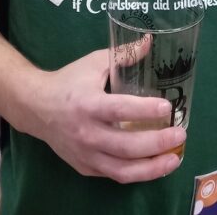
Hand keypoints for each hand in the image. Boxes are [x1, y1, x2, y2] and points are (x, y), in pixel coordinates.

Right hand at [28, 49, 184, 183]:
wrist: (36, 107)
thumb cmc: (69, 81)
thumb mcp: (93, 63)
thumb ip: (122, 55)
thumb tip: (148, 42)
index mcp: (88, 104)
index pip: (120, 110)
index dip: (144, 111)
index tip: (167, 108)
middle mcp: (87, 134)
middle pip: (126, 146)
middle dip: (157, 143)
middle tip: (180, 134)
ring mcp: (86, 155)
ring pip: (123, 170)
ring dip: (152, 167)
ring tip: (174, 158)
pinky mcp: (86, 167)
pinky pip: (115, 175)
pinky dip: (138, 173)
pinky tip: (155, 165)